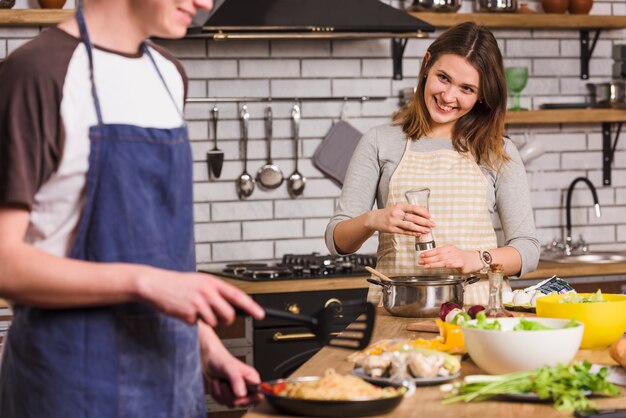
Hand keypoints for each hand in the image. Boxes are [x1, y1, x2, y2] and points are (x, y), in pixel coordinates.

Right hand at [136, 269, 264, 325]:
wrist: (156, 284)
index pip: (237, 296)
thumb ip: (215, 292)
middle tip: (217, 318)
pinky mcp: (188, 313)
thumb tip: (232, 304)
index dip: (251, 306)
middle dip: (225, 321)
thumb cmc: (178, 284)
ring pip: (214, 322)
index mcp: (212, 282)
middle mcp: (207, 291)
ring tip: (195, 309)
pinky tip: (184, 310)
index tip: (260, 314)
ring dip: (206, 321)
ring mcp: (198, 302)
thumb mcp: (200, 282)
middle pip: (228, 314)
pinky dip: (192, 321)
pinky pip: (197, 324)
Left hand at [199, 323, 263, 407]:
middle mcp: (245, 386)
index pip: (258, 395)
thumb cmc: (221, 358)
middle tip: (225, 384)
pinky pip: (222, 402)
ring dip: (221, 393)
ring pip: (231, 403)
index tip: (239, 396)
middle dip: (230, 395)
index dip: (249, 399)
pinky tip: (217, 384)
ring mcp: (236, 391)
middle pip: (243, 402)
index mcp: (251, 378)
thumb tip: (242, 394)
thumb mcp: (230, 368)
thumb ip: (237, 380)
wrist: (208, 358)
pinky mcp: (227, 394)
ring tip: (220, 381)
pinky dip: (216, 393)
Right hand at [365, 203, 434, 235]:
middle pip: (413, 217)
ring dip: (420, 229)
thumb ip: (409, 209)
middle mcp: (396, 213)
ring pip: (409, 226)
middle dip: (424, 221)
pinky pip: (404, 232)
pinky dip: (412, 233)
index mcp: (399, 206)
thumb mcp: (397, 208)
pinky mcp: (391, 229)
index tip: (430, 216)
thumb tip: (424, 210)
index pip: (413, 208)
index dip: (422, 212)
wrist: (374, 218)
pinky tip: (418, 234)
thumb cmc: (388, 213)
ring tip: (427, 231)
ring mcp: (393, 222)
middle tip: (432, 224)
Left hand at [418, 245, 482, 272]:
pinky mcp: (462, 263)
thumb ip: (442, 255)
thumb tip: (429, 258)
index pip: (436, 250)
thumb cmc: (461, 257)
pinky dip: (449, 264)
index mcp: (449, 248)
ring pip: (444, 260)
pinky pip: (455, 264)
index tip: (421, 255)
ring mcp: (457, 257)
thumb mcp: (451, 254)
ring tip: (426, 266)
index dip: (428, 253)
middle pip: (438, 255)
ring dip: (434, 263)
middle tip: (420, 261)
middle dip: (428, 259)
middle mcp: (452, 251)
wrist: (475, 259)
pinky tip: (444, 266)